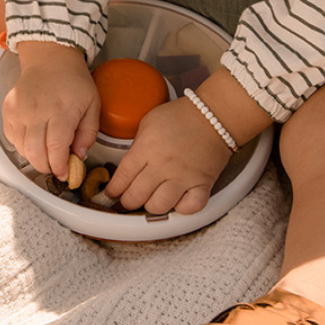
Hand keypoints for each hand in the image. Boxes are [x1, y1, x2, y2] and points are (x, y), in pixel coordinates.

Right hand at [2, 41, 100, 181]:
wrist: (51, 59)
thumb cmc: (74, 82)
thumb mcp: (93, 105)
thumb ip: (88, 133)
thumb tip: (79, 155)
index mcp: (61, 110)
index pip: (55, 148)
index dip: (59, 167)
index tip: (65, 174)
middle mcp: (37, 110)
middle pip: (35, 153)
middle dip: (47, 167)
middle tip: (56, 167)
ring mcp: (19, 110)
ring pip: (22, 149)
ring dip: (35, 158)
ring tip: (47, 152)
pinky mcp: (8, 110)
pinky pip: (12, 138)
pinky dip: (23, 146)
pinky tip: (35, 139)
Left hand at [105, 96, 232, 215]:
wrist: (213, 115)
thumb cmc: (181, 116)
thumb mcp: (148, 122)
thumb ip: (136, 146)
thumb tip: (126, 167)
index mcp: (147, 148)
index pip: (122, 177)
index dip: (113, 189)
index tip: (111, 193)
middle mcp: (163, 165)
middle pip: (135, 197)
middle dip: (127, 201)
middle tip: (128, 198)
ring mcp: (183, 177)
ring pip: (158, 207)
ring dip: (151, 206)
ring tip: (151, 199)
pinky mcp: (202, 184)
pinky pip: (189, 208)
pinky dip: (182, 209)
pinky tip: (177, 200)